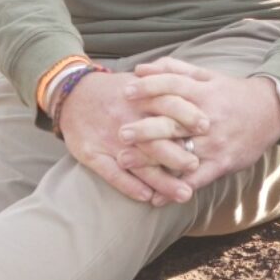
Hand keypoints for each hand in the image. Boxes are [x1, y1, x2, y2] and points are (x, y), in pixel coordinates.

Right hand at [58, 69, 209, 204]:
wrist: (73, 94)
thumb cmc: (117, 92)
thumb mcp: (141, 82)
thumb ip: (167, 88)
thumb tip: (200, 96)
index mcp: (139, 99)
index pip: (167, 104)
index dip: (187, 115)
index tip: (207, 127)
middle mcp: (125, 119)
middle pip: (155, 138)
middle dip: (177, 154)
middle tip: (196, 166)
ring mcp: (108, 139)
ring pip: (138, 163)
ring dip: (161, 181)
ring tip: (183, 194)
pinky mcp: (92, 154)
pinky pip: (111, 173)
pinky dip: (129, 186)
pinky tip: (147, 197)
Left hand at [118, 65, 279, 194]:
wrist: (271, 112)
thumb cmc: (233, 93)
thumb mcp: (208, 76)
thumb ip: (175, 70)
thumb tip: (141, 68)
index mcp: (205, 93)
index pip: (173, 86)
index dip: (149, 86)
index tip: (126, 90)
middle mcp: (208, 118)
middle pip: (173, 122)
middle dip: (145, 128)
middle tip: (121, 132)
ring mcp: (215, 143)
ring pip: (180, 152)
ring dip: (151, 159)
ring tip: (125, 162)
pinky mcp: (222, 164)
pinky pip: (196, 179)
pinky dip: (174, 189)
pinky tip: (155, 197)